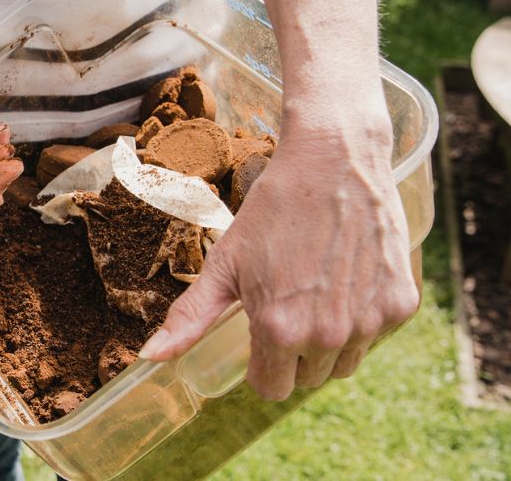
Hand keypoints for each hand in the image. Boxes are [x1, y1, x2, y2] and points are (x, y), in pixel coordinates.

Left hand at [137, 124, 419, 399]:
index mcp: (279, 331)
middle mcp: (328, 336)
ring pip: (344, 363)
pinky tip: (346, 279)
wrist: (334, 162)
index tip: (259, 332)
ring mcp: (370, 322)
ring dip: (329, 342)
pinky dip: (362, 318)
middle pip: (307, 378)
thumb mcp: (224, 263)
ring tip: (315, 292)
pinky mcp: (401, 305)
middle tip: (287, 302)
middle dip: (293, 352)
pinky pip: (376, 335)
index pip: (270, 388)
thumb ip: (190, 318)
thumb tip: (149, 358)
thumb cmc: (273, 210)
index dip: (261, 364)